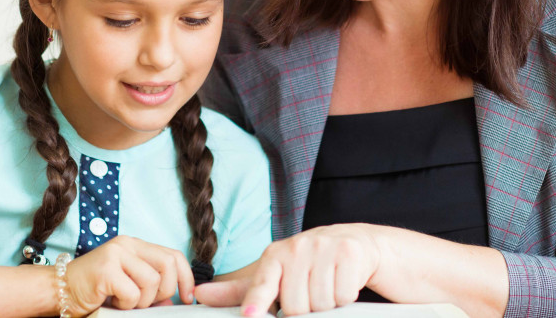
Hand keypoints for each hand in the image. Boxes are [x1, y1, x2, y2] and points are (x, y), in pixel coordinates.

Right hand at [64, 235, 194, 315]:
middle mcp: (126, 244)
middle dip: (165, 291)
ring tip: (123, 301)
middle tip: (147, 303)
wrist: (59, 290)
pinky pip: (133, 294)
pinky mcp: (106, 270)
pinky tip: (112, 302)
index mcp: (135, 245)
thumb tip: (176, 298)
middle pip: (168, 265)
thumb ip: (151, 286)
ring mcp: (115, 254)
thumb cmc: (95, 290)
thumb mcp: (129, 284)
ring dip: (142, 301)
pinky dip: (126, 306)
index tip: (187, 298)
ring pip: (152, 282)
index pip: (173, 255)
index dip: (186, 277)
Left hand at [195, 224, 380, 315]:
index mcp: (275, 254)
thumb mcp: (276, 274)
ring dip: (326, 304)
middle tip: (310, 294)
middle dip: (305, 309)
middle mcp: (297, 247)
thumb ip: (241, 290)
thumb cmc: (309, 264)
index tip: (251, 316)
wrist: (355, 243)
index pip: (262, 283)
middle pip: (295, 305)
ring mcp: (323, 248)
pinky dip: (345, 297)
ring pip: (320, 304)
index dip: (256, 302)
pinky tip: (343, 283)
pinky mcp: (349, 253)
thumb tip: (200, 294)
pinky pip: (343, 296)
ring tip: (327, 287)